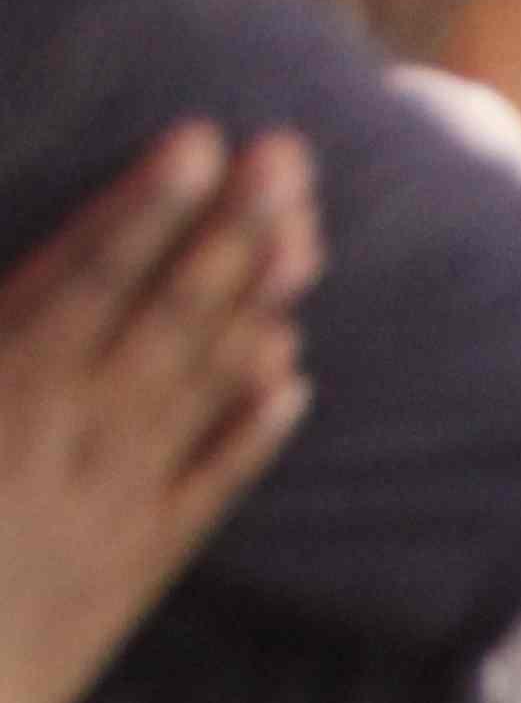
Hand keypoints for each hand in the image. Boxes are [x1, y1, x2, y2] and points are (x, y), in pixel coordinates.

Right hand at [0, 122, 316, 702]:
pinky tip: (296, 380)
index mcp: (1, 384)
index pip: (85, 275)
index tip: (200, 143)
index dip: (146, 207)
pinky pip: (211, 486)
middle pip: (168, 314)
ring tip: (307, 242)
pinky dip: (251, 431)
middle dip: (232, 232)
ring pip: (201, 385)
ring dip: (257, 309)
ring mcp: (118, 495)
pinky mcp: (142, 559)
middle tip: (290, 159)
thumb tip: (37, 281)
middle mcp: (74, 430)